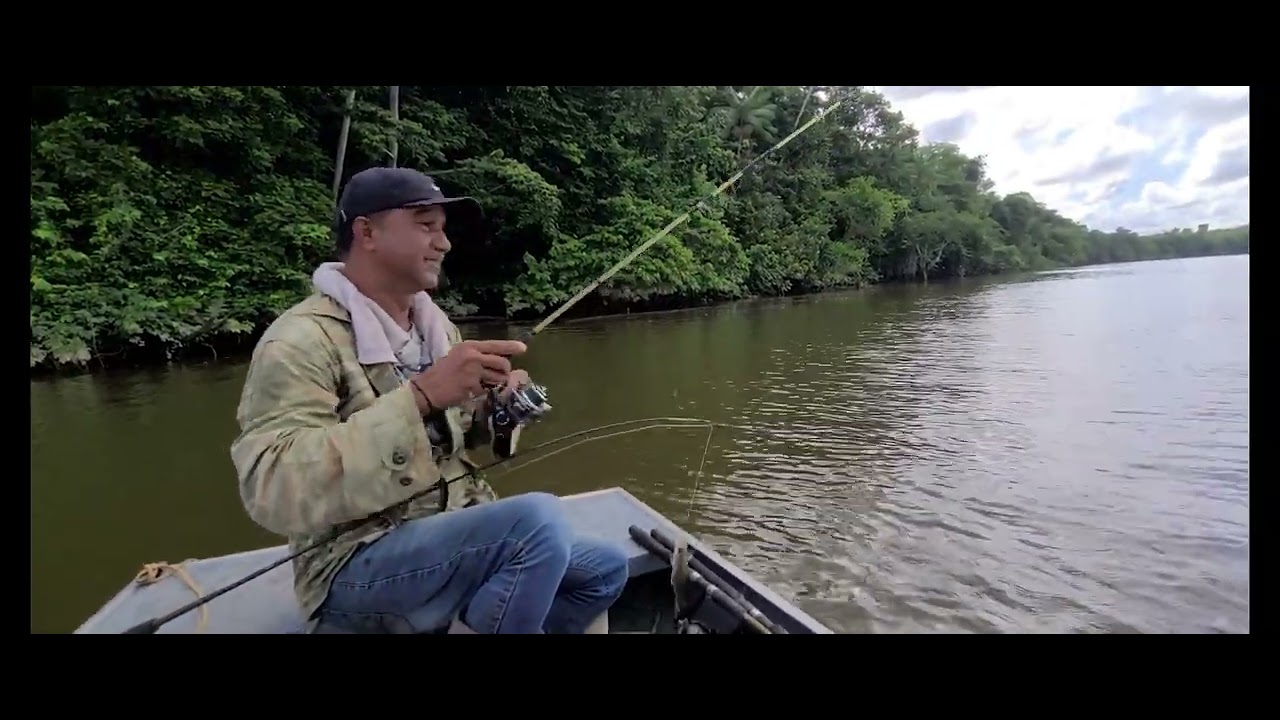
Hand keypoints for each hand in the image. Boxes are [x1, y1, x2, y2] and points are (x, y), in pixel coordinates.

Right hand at [412, 340, 526, 411]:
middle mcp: (473, 356)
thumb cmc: (441, 372)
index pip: (495, 344)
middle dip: (505, 372)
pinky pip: (487, 390)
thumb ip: (476, 356)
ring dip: (496, 383)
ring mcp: (473, 371)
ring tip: (485, 384)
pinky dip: (483, 393)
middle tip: (501, 377)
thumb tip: (497, 359)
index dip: (511, 346)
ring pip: (498, 378)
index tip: (523, 349)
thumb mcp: (458, 356)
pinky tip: (473, 392)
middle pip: (502, 363)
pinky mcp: (472, 386)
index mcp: (469, 346)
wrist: (427, 388)